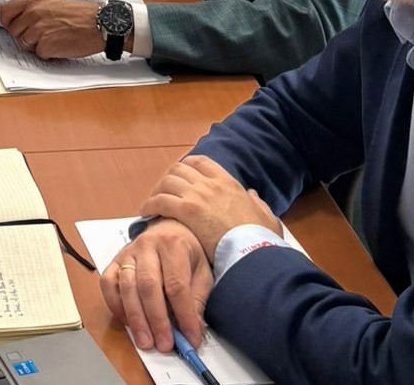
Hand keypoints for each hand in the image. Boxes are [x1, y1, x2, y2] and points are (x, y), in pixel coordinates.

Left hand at [0, 0, 102, 58]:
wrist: (99, 23)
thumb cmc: (80, 14)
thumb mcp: (53, 2)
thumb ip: (34, 8)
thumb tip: (19, 18)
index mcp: (34, 1)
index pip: (5, 11)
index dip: (7, 21)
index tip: (13, 26)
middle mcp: (33, 14)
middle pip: (13, 31)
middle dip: (23, 36)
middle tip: (39, 35)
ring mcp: (38, 30)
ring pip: (24, 43)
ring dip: (36, 45)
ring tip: (53, 39)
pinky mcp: (46, 45)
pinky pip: (38, 53)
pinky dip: (47, 53)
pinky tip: (59, 45)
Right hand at [100, 218, 212, 352]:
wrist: (168, 227)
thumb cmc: (187, 251)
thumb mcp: (202, 271)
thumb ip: (197, 299)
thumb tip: (192, 331)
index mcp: (173, 245)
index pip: (177, 285)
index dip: (183, 315)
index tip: (190, 339)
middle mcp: (147, 245)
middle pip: (148, 286)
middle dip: (156, 319)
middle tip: (164, 344)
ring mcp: (127, 253)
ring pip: (126, 286)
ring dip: (135, 318)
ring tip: (145, 341)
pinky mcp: (114, 261)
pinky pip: (107, 283)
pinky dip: (114, 305)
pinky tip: (127, 322)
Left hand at [141, 155, 282, 260]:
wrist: (253, 251)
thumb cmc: (261, 239)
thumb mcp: (267, 217)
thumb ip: (258, 203)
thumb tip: (251, 195)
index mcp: (229, 183)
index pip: (201, 162)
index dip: (186, 166)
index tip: (180, 177)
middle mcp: (211, 184)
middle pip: (179, 169)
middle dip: (168, 179)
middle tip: (162, 192)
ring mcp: (198, 196)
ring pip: (167, 182)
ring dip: (157, 191)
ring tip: (151, 204)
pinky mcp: (187, 211)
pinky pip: (160, 201)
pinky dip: (150, 205)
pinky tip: (146, 214)